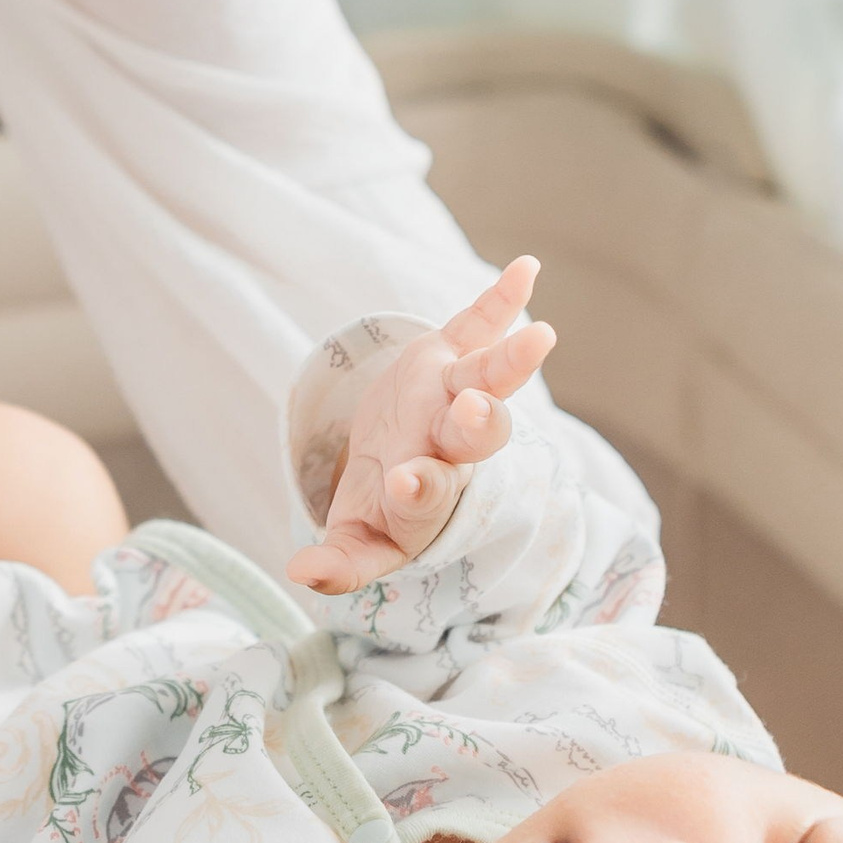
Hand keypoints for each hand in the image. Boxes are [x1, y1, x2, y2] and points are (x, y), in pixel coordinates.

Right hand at [287, 258, 557, 594]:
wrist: (402, 467)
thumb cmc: (378, 509)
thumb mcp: (356, 538)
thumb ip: (339, 562)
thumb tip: (300, 573)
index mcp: (424, 496)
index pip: (428, 496)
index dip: (420, 490)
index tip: (407, 483)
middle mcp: (446, 445)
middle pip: (471, 437)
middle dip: (477, 423)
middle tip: (475, 410)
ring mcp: (452, 396)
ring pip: (487, 378)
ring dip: (511, 360)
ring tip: (542, 336)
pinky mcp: (451, 355)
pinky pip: (481, 325)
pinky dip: (502, 299)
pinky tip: (527, 268)